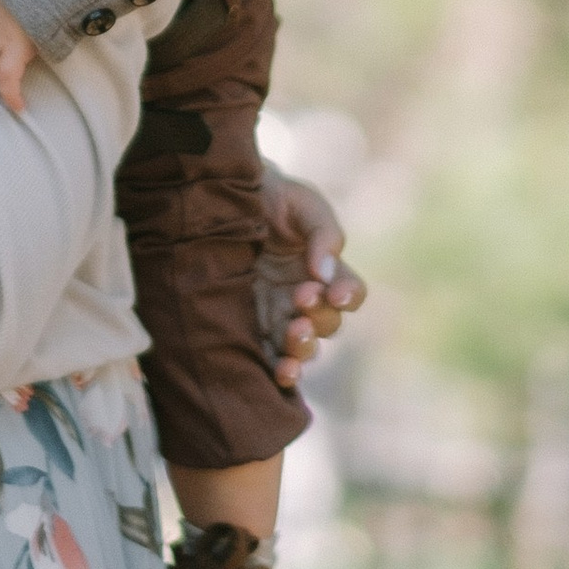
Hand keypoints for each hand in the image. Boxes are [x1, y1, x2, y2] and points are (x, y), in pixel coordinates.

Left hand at [255, 162, 365, 390]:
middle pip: (327, 323)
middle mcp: (304, 298)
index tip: (335, 292)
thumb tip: (325, 273)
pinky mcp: (251, 328)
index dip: (347, 296)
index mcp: (323, 271)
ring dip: (302, 348)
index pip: (349, 292)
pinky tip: (279, 372)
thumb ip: (323, 233)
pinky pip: (270, 357)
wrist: (220, 196)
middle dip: (318, 317)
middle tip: (301, 301)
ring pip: (302, 346)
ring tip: (293, 337)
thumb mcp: (302, 204)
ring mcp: (277, 316)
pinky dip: (278, 369)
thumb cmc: (271, 198)